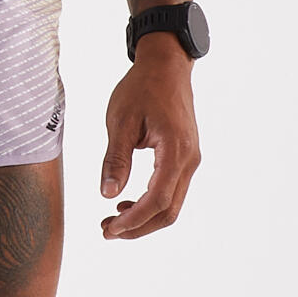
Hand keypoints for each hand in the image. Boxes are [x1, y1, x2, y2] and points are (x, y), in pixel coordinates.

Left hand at [99, 42, 200, 238]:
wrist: (166, 66)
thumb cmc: (142, 87)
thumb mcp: (121, 121)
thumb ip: (115, 159)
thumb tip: (106, 193)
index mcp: (174, 150)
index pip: (156, 200)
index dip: (133, 220)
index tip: (109, 228)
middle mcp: (189, 159)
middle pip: (168, 210)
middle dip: (137, 227)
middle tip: (106, 230)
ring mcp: (190, 160)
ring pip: (171, 204)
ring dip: (143, 218)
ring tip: (113, 220)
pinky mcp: (185, 158)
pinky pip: (172, 190)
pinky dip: (151, 204)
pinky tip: (127, 202)